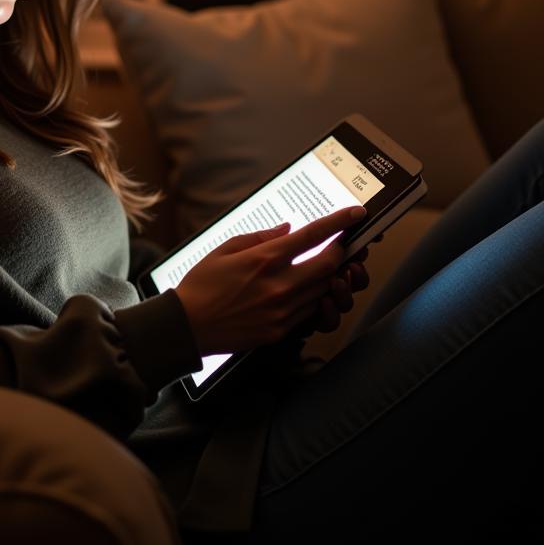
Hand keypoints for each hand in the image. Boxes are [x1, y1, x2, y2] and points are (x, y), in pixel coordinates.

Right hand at [174, 205, 369, 356]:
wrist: (187, 326)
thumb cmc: (202, 284)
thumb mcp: (225, 249)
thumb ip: (261, 237)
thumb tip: (288, 229)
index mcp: (265, 259)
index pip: (313, 235)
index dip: (339, 222)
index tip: (355, 213)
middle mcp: (279, 285)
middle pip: (329, 264)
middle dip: (341, 251)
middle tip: (341, 243)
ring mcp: (283, 311)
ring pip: (324, 289)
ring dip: (330, 275)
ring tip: (324, 266)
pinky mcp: (281, 331)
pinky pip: (311, 311)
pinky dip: (315, 297)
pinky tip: (305, 290)